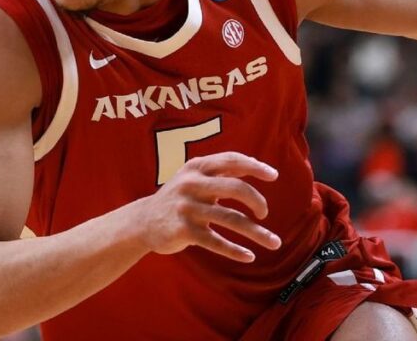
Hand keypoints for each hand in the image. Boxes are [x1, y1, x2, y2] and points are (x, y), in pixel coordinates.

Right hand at [133, 151, 282, 261]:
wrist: (142, 222)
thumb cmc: (177, 197)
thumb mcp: (193, 177)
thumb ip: (220, 171)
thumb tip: (255, 166)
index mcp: (197, 167)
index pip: (231, 160)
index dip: (255, 167)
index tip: (273, 175)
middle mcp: (192, 185)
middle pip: (235, 188)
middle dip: (257, 200)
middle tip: (265, 213)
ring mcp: (187, 208)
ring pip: (231, 219)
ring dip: (257, 233)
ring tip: (274, 242)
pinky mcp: (184, 231)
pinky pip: (216, 242)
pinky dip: (235, 250)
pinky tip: (249, 256)